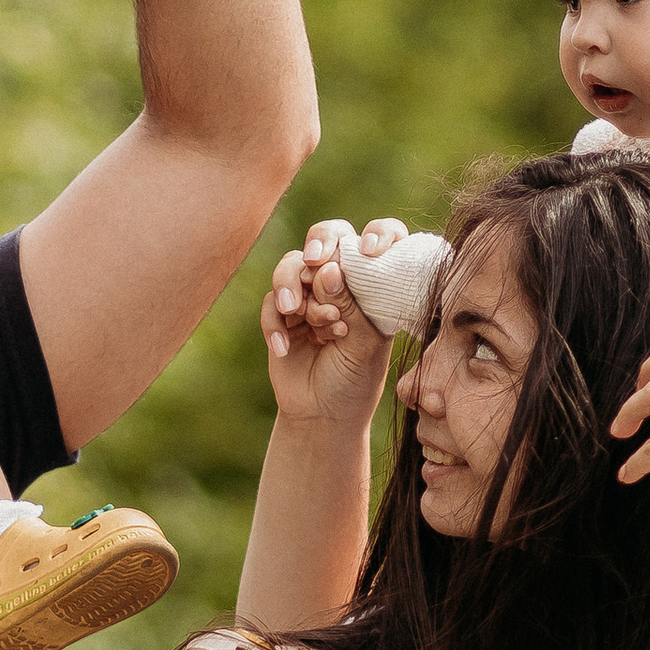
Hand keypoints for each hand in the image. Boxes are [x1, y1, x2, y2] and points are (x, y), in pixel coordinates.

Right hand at [262, 224, 395, 430]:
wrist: (324, 416)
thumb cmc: (355, 379)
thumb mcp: (364, 344)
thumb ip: (349, 306)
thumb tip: (329, 270)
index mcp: (372, 284)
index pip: (379, 240)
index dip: (378, 233)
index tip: (372, 249)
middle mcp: (340, 282)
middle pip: (326, 238)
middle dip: (320, 243)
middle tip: (316, 260)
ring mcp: (308, 296)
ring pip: (292, 265)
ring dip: (293, 287)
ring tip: (299, 315)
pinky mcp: (281, 315)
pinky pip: (271, 302)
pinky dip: (274, 323)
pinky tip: (284, 350)